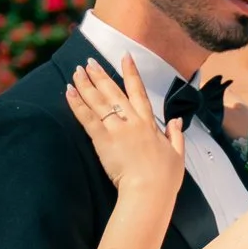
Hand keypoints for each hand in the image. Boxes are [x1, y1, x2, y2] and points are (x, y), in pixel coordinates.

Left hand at [66, 58, 182, 208]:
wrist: (150, 191)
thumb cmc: (165, 178)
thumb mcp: (178, 154)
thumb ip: (176, 135)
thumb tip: (176, 121)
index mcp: (149, 123)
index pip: (138, 92)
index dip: (131, 73)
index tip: (125, 57)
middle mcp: (132, 121)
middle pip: (113, 92)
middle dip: (100, 75)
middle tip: (89, 61)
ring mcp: (117, 129)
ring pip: (98, 101)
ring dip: (86, 84)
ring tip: (76, 71)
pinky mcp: (103, 140)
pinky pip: (87, 117)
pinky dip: (77, 103)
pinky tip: (69, 91)